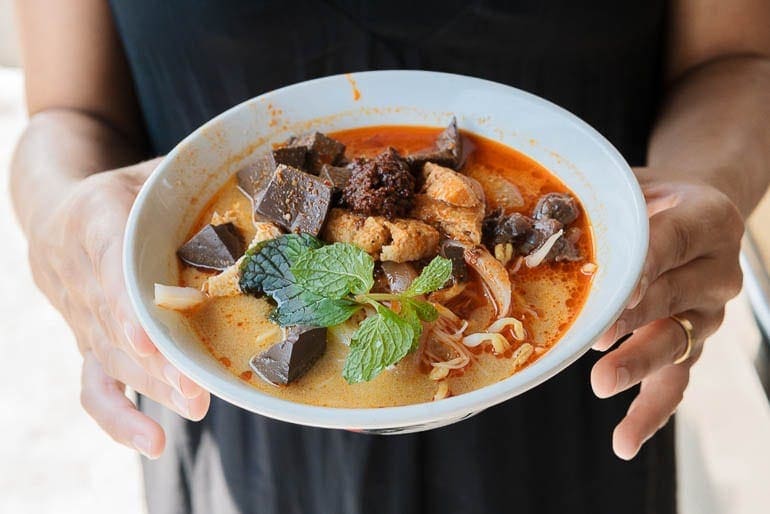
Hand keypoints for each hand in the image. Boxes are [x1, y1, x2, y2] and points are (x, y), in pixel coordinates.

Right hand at [28, 159, 209, 458]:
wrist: (58, 212)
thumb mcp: (153, 173)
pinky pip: (95, 386)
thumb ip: (193, 188)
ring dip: (153, 385)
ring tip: (194, 404)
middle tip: (196, 387)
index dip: (125, 300)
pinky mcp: (88, 344)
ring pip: (111, 359)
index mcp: (93, 216)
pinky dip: (121, 417)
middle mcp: (78, 271)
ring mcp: (80, 315)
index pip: (107, 260)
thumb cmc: (126, 190)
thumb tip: (269, 196)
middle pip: (114, 324)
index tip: (147, 332)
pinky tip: (153, 442)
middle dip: (157, 359)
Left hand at [590, 168, 743, 459]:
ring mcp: (708, 312)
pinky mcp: (693, 343)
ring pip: (676, 343)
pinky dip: (650, 411)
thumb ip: (606, 203)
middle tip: (595, 337)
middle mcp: (717, 270)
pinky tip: (625, 441)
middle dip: (631, 318)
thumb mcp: (633, 185)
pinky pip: (676, 381)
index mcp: (707, 218)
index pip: (672, 242)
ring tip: (601, 383)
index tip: (617, 288)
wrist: (697, 211)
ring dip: (637, 364)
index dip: (644, 265)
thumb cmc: (653, 198)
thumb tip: (541, 220)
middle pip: (672, 296)